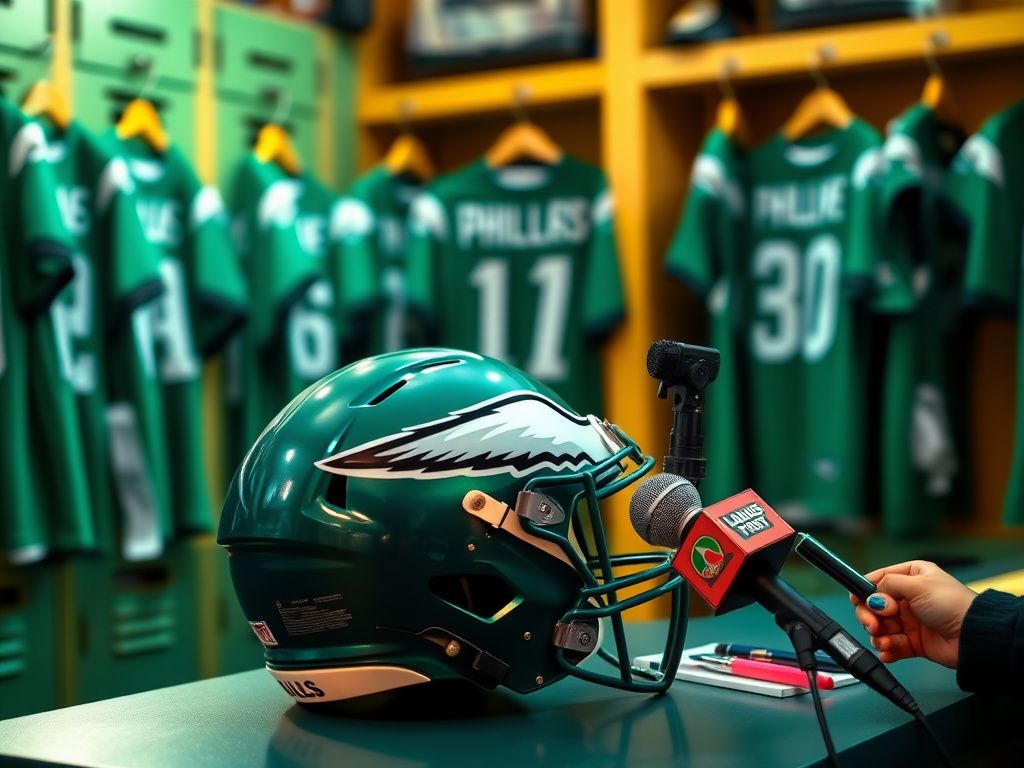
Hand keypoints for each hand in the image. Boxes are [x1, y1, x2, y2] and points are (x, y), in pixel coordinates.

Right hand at [849, 560, 977, 668]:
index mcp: (911, 577)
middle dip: (870, 616)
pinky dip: (887, 649)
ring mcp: (910, 621)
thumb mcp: (918, 585)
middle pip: (875, 606)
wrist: (973, 636)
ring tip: (884, 640)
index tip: (857, 600)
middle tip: (873, 624)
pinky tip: (888, 650)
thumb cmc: (953, 604)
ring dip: (878, 635)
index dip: (865, 591)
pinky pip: (892, 645)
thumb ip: (888, 585)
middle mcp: (908, 598)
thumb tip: (870, 595)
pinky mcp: (913, 642)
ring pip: (881, 628)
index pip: (879, 580)